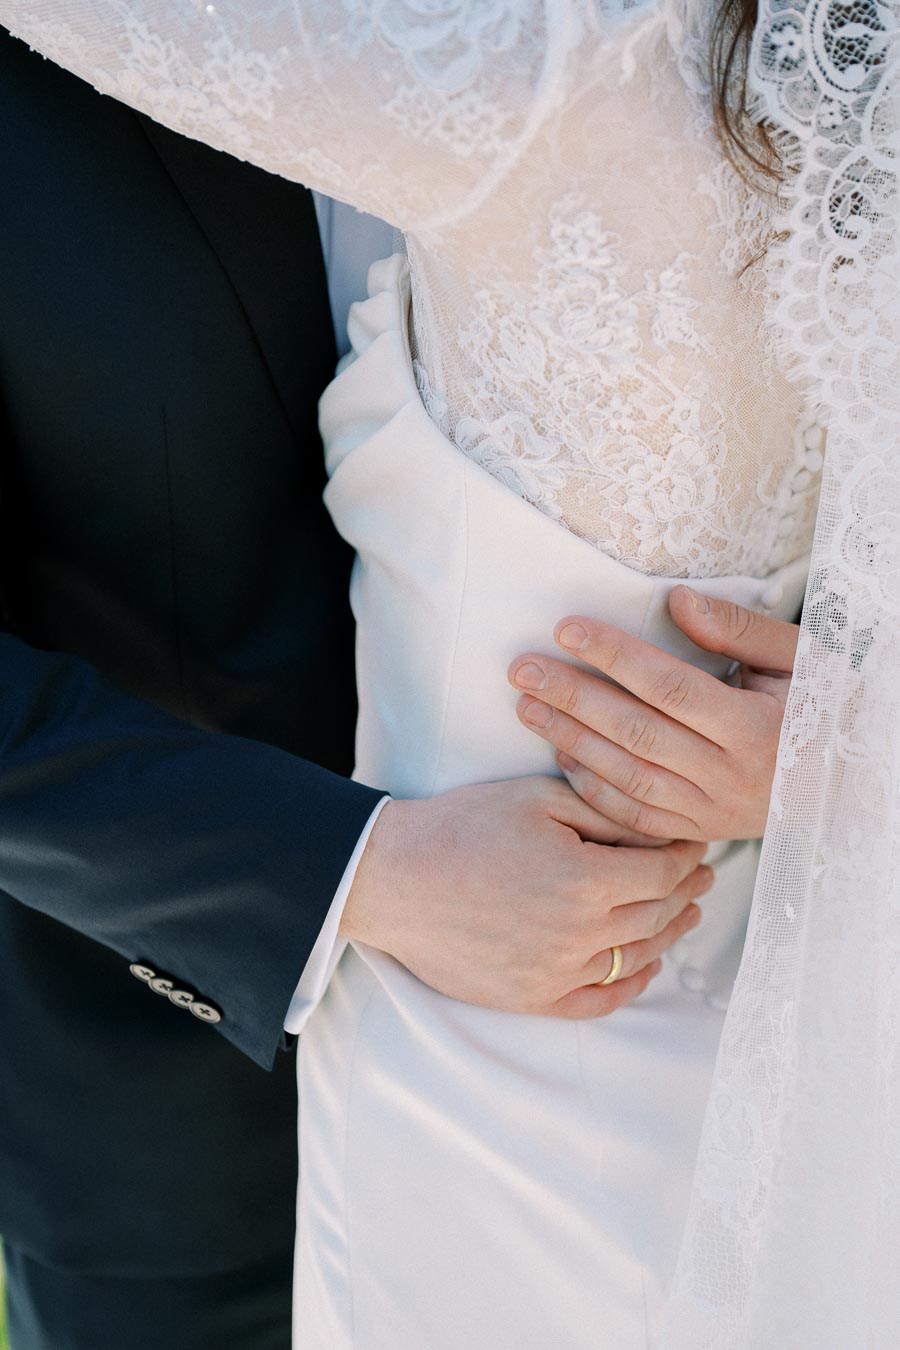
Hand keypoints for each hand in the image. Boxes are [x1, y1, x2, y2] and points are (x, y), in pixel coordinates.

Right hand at [341, 776, 711, 1018]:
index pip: (662, 870)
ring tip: (684, 912)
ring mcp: (556, 973)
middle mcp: (578, 934)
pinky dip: (631, 984)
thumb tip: (660, 825)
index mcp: (584, 880)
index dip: (686, 854)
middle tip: (702, 873)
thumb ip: (605, 813)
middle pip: (656, 914)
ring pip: (637, 957)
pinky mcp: (532, 998)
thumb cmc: (461, 826)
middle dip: (685, 888)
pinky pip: (601, 1000)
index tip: (694, 840)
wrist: (393, 878)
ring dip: (668, 933)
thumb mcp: (538, 800)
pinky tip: (647, 966)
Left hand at [509, 587, 798, 843]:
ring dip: (571, 739)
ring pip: (627, 776)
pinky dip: (593, 788)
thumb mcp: (797, 658)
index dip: (614, 656)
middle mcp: (730, 775)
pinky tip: (561, 755)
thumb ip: (738, 627)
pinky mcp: (697, 831)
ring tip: (527, 707)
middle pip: (636, 731)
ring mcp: (711, 810)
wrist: (847, 783)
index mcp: (756, 726)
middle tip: (522, 668)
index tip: (567, 629)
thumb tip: (677, 600)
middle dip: (573, 697)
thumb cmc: (820, 706)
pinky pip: (635, 816)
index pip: (668, 685)